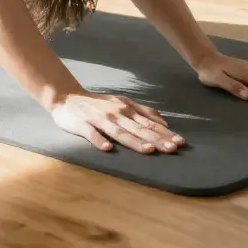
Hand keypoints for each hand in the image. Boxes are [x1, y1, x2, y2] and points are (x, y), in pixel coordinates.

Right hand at [51, 91, 184, 153]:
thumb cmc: (97, 103)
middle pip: (138, 129)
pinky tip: (108, 149)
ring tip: (148, 150)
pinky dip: (100, 141)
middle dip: (156, 139)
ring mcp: (99, 119)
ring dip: (134, 141)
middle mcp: (115, 113)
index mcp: (126, 109)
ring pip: (119, 132)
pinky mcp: (82, 125)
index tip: (180, 142)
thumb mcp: (121, 102)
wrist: (67, 97)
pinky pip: (92, 134)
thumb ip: (142, 111)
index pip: (148, 123)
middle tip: (172, 149)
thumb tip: (164, 122)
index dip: (164, 133)